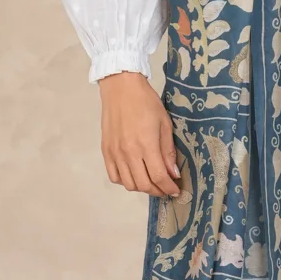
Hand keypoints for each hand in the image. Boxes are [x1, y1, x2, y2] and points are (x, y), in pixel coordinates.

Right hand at [99, 72, 180, 196]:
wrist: (121, 88)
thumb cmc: (146, 102)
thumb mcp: (164, 124)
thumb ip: (168, 151)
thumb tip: (173, 173)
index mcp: (146, 145)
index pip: (158, 177)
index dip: (168, 188)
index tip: (175, 191)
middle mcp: (129, 153)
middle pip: (143, 185)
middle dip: (157, 191)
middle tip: (165, 188)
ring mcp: (115, 153)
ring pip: (128, 184)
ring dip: (142, 188)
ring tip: (151, 182)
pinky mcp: (106, 151)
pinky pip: (114, 176)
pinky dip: (124, 181)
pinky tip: (133, 175)